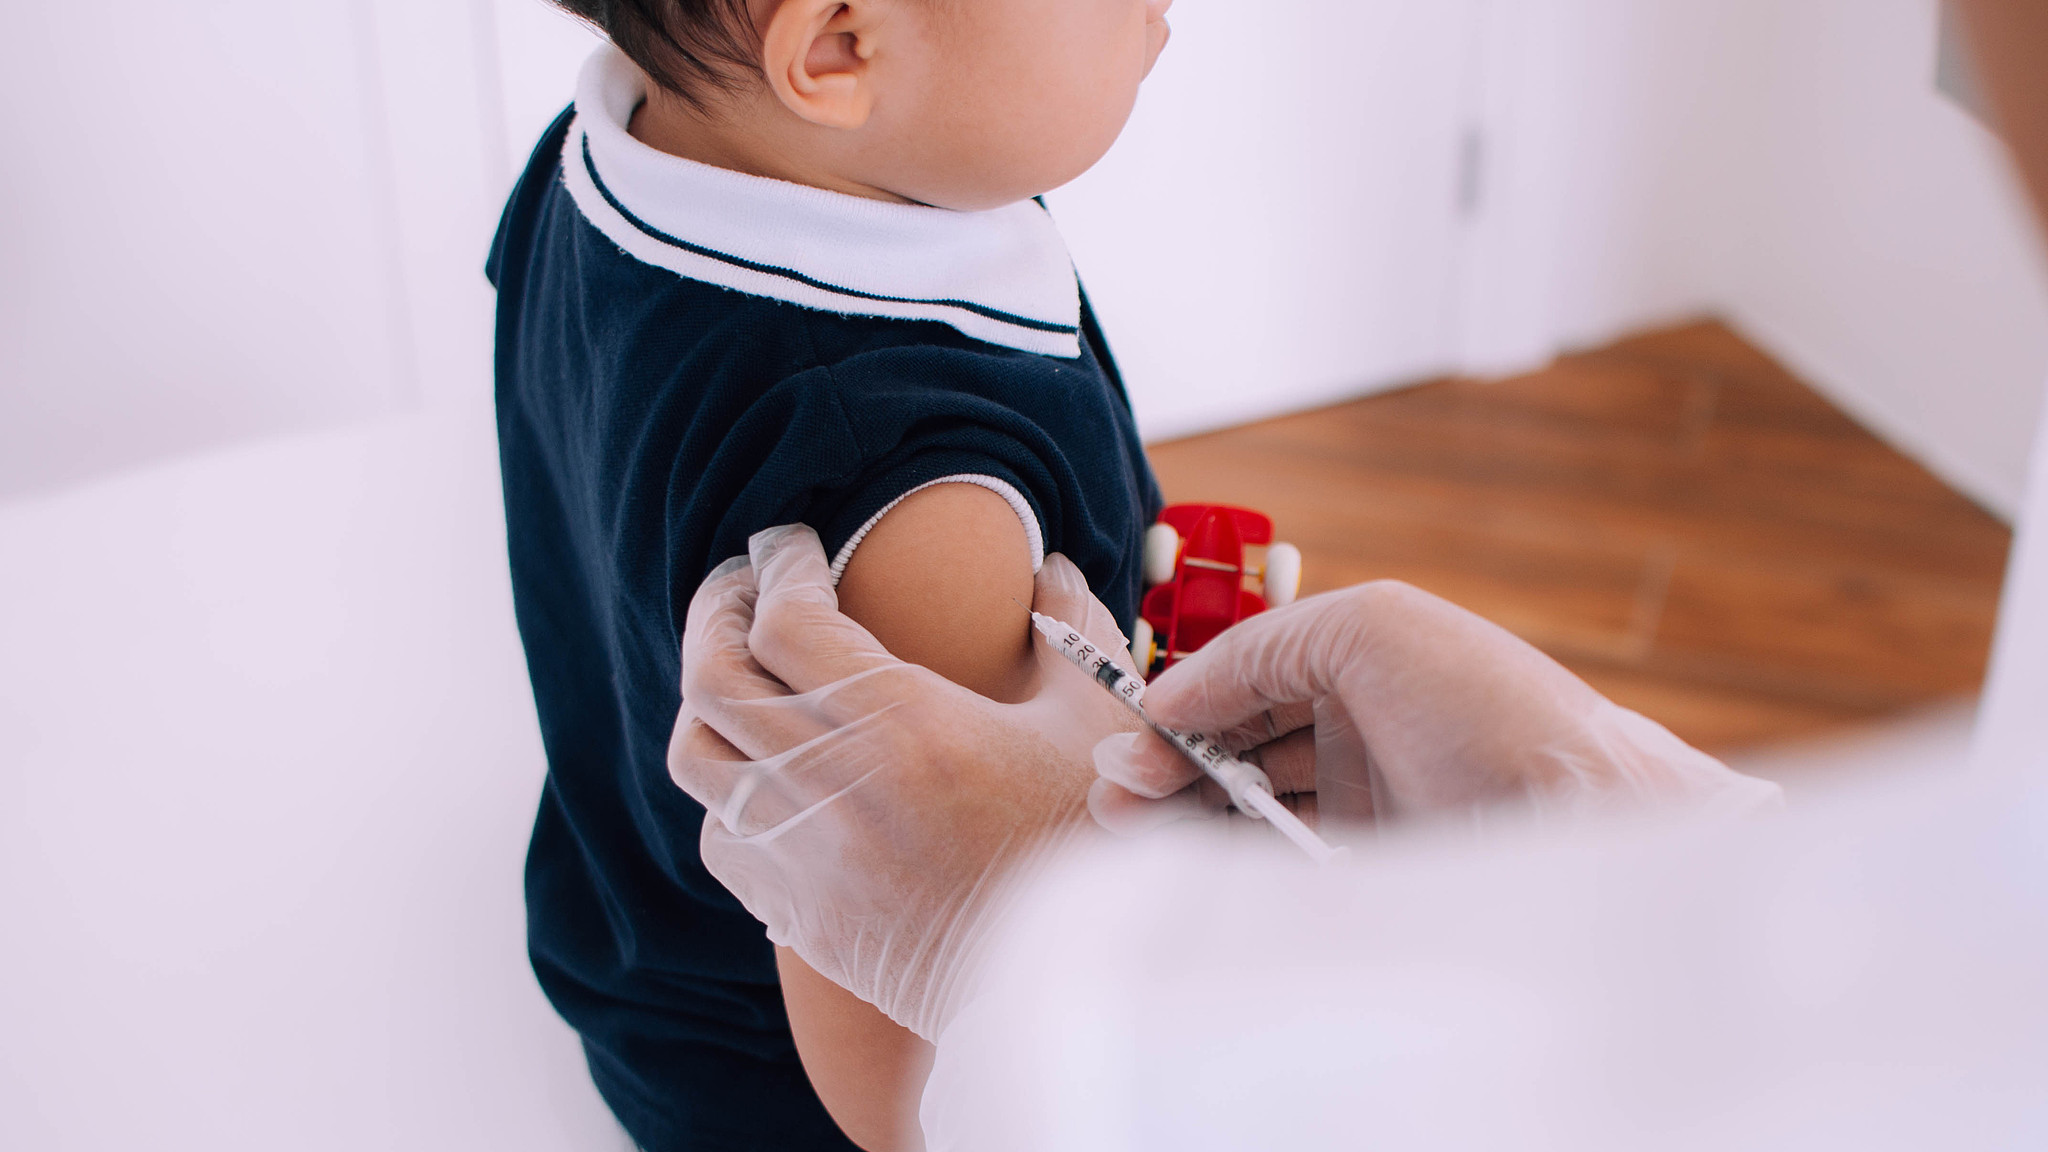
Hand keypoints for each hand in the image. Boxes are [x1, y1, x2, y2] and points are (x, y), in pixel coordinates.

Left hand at [667, 525, 1141, 1041]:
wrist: (1072, 989)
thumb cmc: (1090, 845)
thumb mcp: (1100, 719)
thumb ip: (1069, 627)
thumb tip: (1042, 568)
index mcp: (899, 724)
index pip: (786, 619)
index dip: (779, 564)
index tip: (795, 543)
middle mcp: (829, 785)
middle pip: (712, 673)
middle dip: (718, 609)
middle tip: (744, 582)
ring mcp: (800, 854)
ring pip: (694, 752)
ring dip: (707, 693)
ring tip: (738, 665)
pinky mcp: (795, 912)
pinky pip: (718, 832)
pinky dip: (725, 784)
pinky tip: (761, 766)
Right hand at [1092, 581, 1779, 832]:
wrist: (1583, 820)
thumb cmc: (1494, 708)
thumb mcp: (1370, 627)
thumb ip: (1257, 646)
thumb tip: (1167, 700)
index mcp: (1357, 661)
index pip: (1237, 682)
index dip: (1176, 712)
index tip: (1131, 751)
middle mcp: (1357, 730)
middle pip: (1233, 748)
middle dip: (1167, 771)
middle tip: (1117, 804)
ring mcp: (1364, 804)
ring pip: (1247, 810)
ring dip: (1185, 820)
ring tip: (1136, 836)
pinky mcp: (1372, 872)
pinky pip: (1280, 867)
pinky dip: (1231, 864)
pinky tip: (1194, 864)